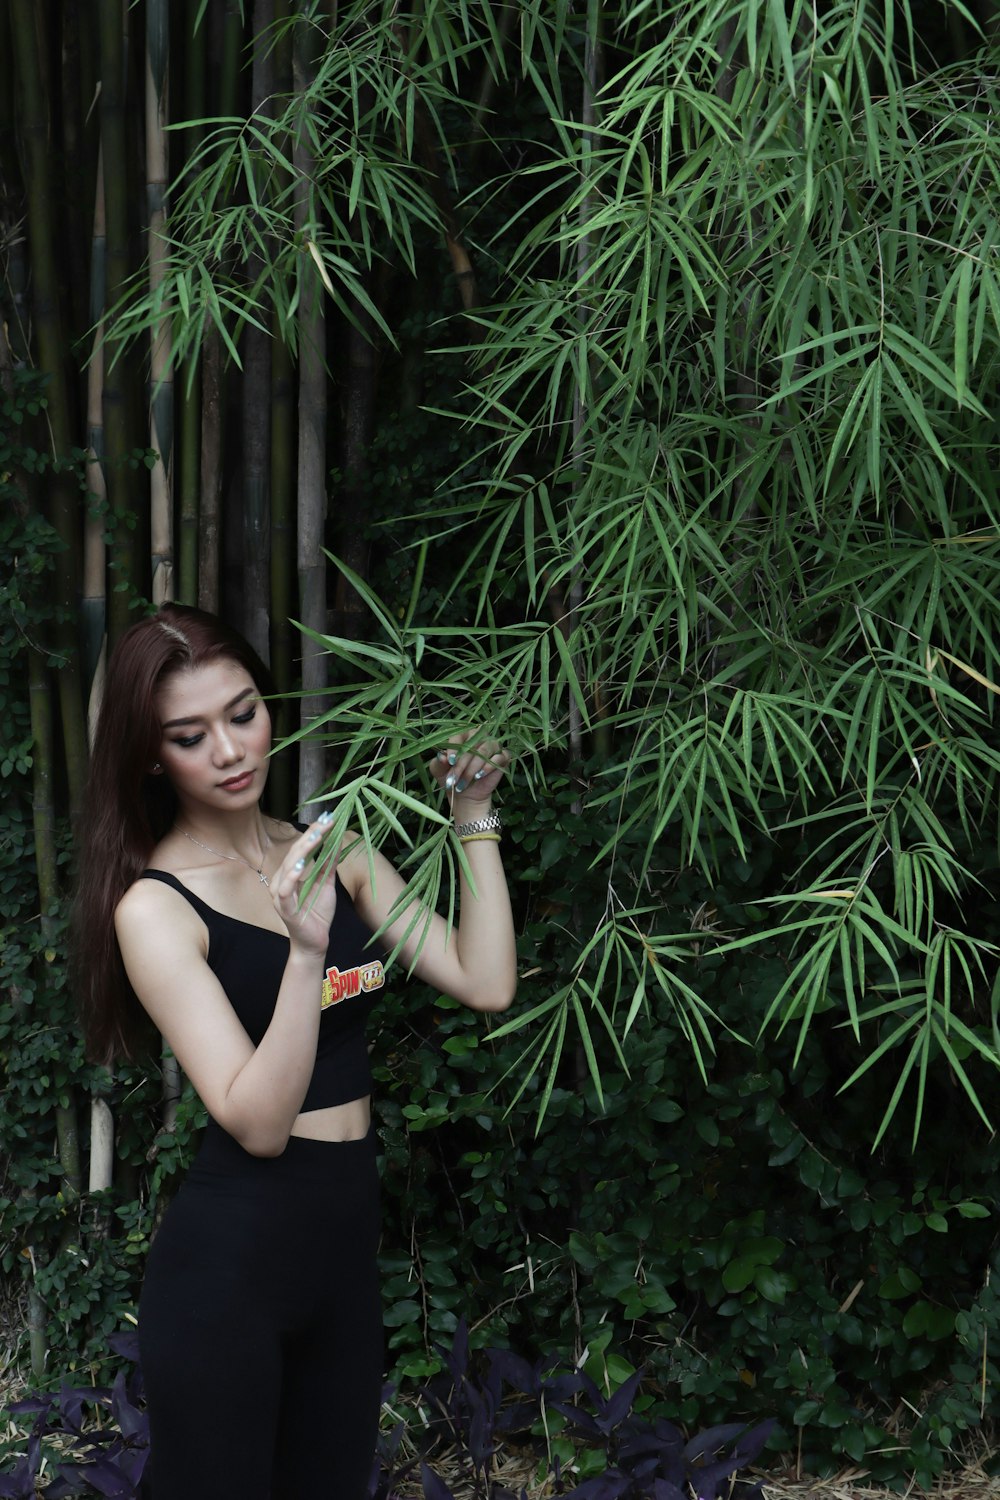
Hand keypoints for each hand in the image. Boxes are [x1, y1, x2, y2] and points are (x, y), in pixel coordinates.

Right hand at [272, 814, 337, 954]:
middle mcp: (281, 881)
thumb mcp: (327, 884)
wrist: (315, 943)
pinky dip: (291, 877)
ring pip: (288, 868)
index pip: (300, 849)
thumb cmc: (317, 913)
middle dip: (310, 837)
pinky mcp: (284, 909)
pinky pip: (285, 891)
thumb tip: (337, 841)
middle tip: (325, 822)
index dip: (313, 833)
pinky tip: (301, 866)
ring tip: (315, 837)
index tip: (328, 818)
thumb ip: (329, 864)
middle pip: (294, 854)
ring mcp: (280, 895)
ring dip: (302, 852)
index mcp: (290, 874)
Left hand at [428, 731, 509, 805]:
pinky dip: (489, 766)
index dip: (454, 747)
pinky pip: (500, 757)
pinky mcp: (503, 758)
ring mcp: (493, 746)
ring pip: (484, 751)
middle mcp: (480, 737)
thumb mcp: (439, 770)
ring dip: (472, 768)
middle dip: (462, 763)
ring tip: (464, 781)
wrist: (465, 795)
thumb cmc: (452, 778)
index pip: (459, 735)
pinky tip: (479, 776)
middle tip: (454, 778)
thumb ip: (438, 761)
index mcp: (464, 736)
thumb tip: (442, 757)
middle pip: (472, 744)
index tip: (449, 762)